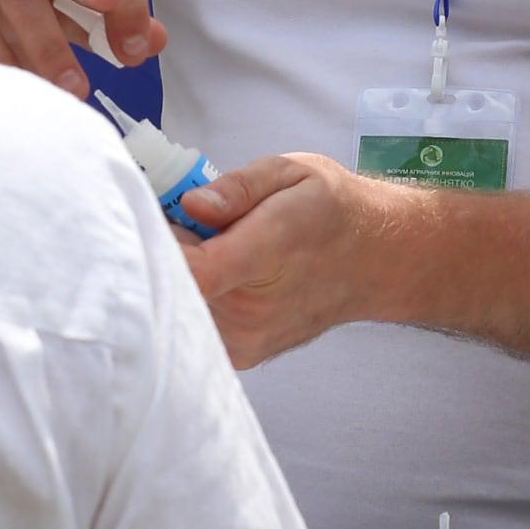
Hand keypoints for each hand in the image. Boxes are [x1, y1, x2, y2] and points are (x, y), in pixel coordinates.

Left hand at [182, 150, 411, 366]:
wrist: (375, 261)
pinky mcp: (239, 356)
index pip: (194, 271)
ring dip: (178, 274)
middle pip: (171, 285)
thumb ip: (238, 186)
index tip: (155, 215)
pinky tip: (218, 275)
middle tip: (187, 220)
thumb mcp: (291, 173)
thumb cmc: (331, 211)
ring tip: (212, 247)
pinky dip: (191, 297)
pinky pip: (191, 323)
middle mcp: (252, 310)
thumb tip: (190, 204)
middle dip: (163, 249)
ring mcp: (245, 340)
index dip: (159, 244)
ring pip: (175, 305)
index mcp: (267, 253)